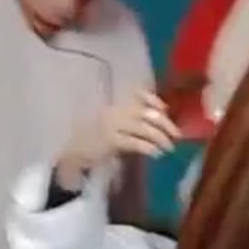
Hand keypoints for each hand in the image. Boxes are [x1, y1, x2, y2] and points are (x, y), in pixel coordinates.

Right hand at [56, 90, 180, 188]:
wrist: (71, 151)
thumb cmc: (92, 138)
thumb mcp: (112, 123)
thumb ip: (130, 118)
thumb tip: (158, 117)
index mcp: (114, 102)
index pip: (139, 94)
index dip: (154, 100)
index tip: (166, 110)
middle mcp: (114, 109)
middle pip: (147, 113)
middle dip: (165, 124)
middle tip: (177, 135)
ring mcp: (112, 124)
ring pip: (144, 127)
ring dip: (161, 138)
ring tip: (169, 147)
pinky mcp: (110, 140)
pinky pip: (135, 142)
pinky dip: (149, 148)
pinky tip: (157, 153)